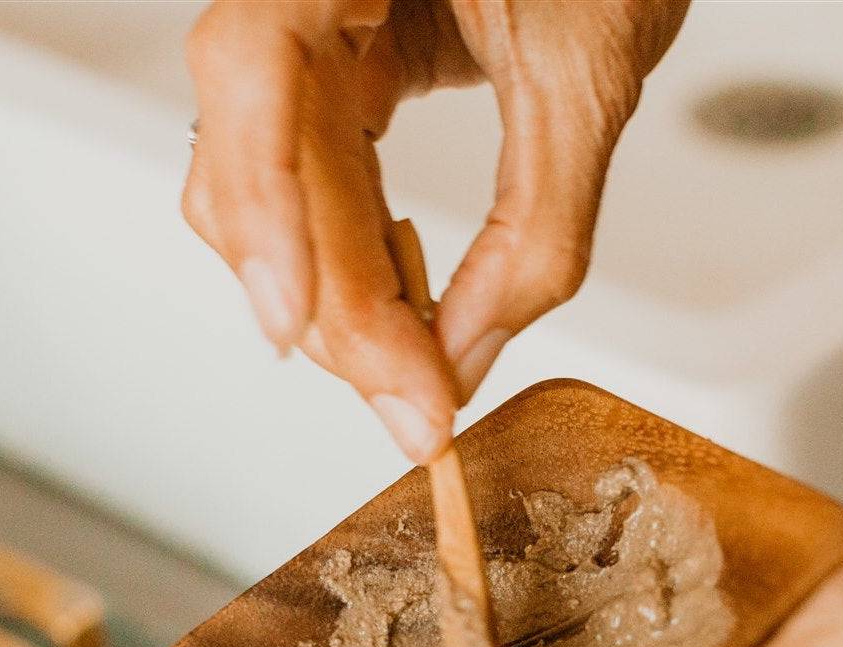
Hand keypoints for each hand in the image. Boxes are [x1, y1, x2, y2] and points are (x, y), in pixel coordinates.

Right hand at [183, 0, 689, 460]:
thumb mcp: (587, 81)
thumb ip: (537, 227)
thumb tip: (466, 358)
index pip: (254, 65)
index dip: (265, 201)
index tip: (294, 321)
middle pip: (265, 162)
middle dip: (338, 308)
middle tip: (412, 413)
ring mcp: (315, 30)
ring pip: (277, 191)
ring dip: (342, 303)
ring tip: (418, 385)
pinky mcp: (346, 71)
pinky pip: (320, 182)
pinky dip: (360, 263)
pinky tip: (405, 320)